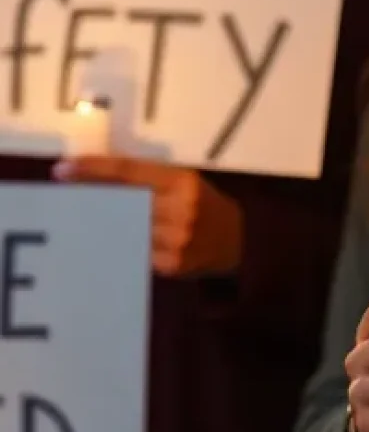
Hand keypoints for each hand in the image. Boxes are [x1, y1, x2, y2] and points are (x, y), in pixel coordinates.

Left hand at [54, 156, 242, 276]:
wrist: (241, 241)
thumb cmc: (208, 205)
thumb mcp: (187, 182)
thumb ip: (153, 180)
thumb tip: (103, 178)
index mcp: (183, 182)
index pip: (129, 171)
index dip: (94, 168)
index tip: (63, 168)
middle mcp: (180, 209)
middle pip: (120, 201)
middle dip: (92, 198)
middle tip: (67, 194)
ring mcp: (175, 239)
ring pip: (123, 229)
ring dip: (103, 225)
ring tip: (90, 220)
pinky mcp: (171, 264)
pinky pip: (135, 252)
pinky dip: (124, 246)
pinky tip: (119, 243)